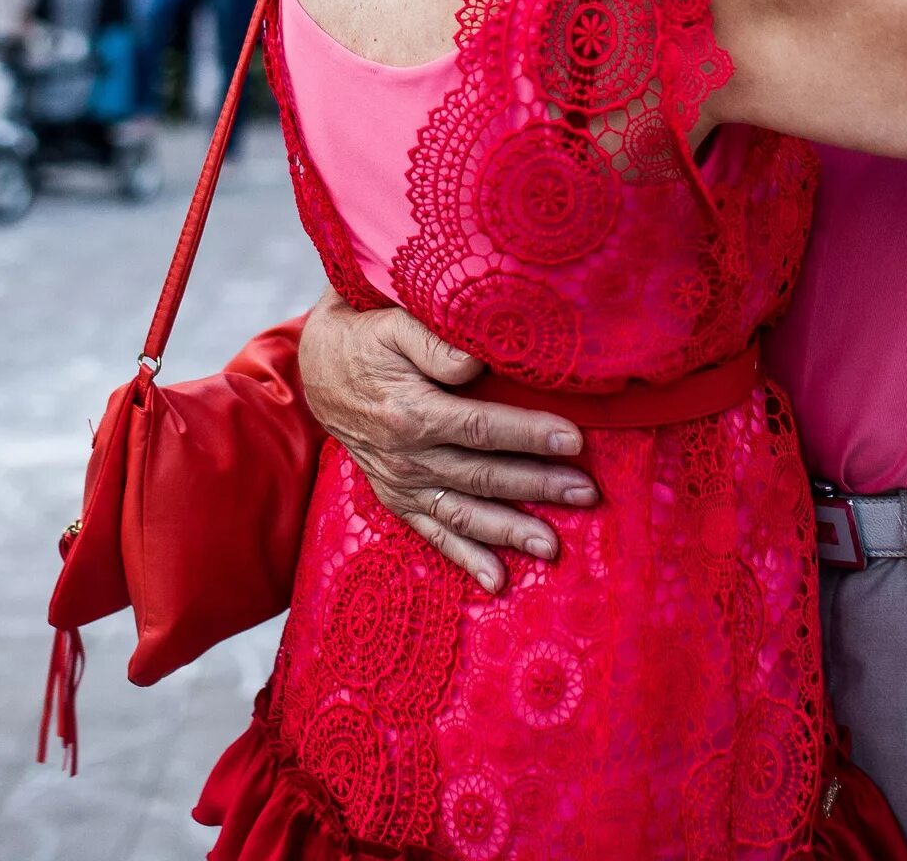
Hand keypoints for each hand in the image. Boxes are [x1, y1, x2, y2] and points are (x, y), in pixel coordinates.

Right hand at [297, 293, 597, 592]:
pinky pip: (433, 533)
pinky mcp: (397, 497)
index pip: (481, 429)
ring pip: (464, 513)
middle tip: (587, 493)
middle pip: (483, 475)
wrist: (319, 368)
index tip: (574, 440)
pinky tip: (498, 581)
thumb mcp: (395, 324)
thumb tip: (478, 364)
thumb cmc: (367, 338)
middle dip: (539, 485)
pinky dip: (465, 558)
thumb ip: (436, 344)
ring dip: (510, 531)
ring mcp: (401, 483)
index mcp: (410, 413)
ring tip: (553, 546)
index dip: (529, 435)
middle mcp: (406, 457)